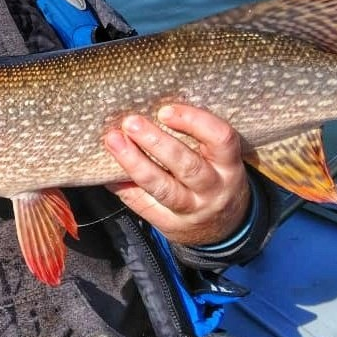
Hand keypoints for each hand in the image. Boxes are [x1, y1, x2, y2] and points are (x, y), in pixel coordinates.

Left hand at [103, 105, 250, 246]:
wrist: (223, 228)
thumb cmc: (215, 179)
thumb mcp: (219, 159)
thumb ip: (197, 138)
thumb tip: (151, 107)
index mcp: (229, 165)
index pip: (220, 139)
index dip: (194, 122)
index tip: (165, 111)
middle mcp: (214, 189)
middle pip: (187, 165)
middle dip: (156, 142)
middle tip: (131, 123)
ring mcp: (192, 210)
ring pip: (162, 188)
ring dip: (135, 163)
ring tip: (114, 141)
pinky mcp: (170, 225)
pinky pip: (143, 206)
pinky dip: (123, 187)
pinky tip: (107, 172)